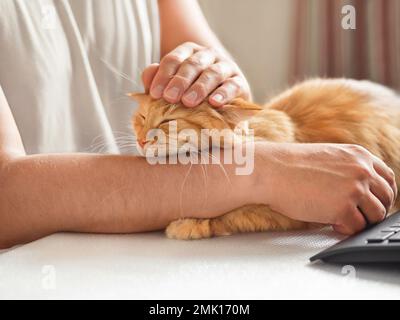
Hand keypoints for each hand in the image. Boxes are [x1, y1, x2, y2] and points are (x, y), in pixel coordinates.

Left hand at [141, 42, 250, 106]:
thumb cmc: (191, 96)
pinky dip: (224, 93)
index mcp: (189, 52)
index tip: (155, 94)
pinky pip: (232, 85)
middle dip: (180, 81)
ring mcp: (226, 67)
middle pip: (193, 64)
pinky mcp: (240, 82)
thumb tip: (148, 76)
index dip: (163, 76)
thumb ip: (156, 81)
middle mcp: (208, 55)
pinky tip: (214, 103)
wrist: (220, 108)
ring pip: (212, 73)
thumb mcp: (171, 88)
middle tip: (170, 98)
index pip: (173, 59)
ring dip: (199, 87)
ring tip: (188, 102)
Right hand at [257, 143, 396, 234]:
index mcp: (358, 155)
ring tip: (342, 220)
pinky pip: (357, 227)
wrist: (270, 170)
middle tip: (360, 216)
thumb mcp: (326, 157)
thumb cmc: (289, 165)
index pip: (387, 177)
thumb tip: (357, 189)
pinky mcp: (343, 208)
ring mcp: (354, 189)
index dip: (383, 193)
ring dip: (362, 220)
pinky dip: (347, 229)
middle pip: (386, 197)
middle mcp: (361, 170)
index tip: (376, 202)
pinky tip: (333, 224)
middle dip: (376, 210)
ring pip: (376, 214)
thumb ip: (347, 168)